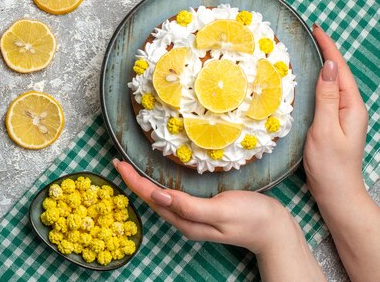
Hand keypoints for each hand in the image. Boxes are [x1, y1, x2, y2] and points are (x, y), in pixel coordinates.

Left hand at [112, 159, 294, 253]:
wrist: (274, 229)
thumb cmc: (251, 216)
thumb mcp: (221, 209)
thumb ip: (189, 206)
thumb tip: (159, 196)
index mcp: (185, 220)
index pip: (151, 197)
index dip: (133, 180)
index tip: (118, 164)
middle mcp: (183, 221)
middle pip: (151, 198)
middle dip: (132, 181)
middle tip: (118, 162)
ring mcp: (191, 218)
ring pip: (159, 199)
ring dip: (142, 184)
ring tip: (129, 169)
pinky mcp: (199, 212)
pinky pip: (170, 199)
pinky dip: (157, 186)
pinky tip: (154, 180)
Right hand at [304, 25, 368, 203]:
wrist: (337, 193)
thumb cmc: (330, 165)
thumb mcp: (325, 129)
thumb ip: (326, 98)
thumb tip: (328, 67)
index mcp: (351, 106)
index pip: (339, 69)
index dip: (329, 47)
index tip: (316, 29)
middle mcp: (351, 107)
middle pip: (339, 72)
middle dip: (326, 50)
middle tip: (311, 33)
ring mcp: (344, 115)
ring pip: (333, 82)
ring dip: (323, 64)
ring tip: (310, 48)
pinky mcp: (335, 122)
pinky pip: (327, 94)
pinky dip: (319, 80)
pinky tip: (310, 78)